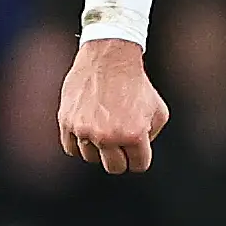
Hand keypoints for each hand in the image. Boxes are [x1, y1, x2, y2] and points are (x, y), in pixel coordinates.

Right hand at [57, 38, 170, 173]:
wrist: (109, 58)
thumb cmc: (136, 84)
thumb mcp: (158, 111)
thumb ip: (151, 136)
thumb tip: (137, 153)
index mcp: (134, 135)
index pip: (138, 166)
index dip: (139, 157)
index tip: (137, 146)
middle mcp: (108, 136)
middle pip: (114, 167)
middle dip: (121, 157)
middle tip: (121, 142)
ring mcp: (85, 130)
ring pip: (91, 158)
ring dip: (99, 148)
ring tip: (104, 127)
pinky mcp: (67, 122)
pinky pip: (71, 148)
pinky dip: (79, 142)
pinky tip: (88, 129)